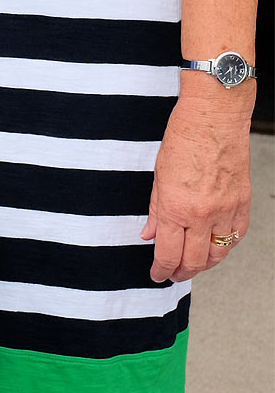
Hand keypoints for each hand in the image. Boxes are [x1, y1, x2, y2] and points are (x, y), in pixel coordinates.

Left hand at [141, 91, 252, 282]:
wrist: (214, 118)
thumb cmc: (184, 138)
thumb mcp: (158, 175)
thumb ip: (155, 210)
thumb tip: (149, 234)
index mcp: (175, 207)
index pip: (168, 253)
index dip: (161, 270)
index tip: (157, 274)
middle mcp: (202, 214)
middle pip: (194, 261)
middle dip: (181, 272)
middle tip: (173, 274)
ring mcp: (225, 211)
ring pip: (218, 254)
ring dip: (204, 265)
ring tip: (193, 265)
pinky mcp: (243, 205)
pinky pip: (235, 237)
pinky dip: (225, 246)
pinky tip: (215, 246)